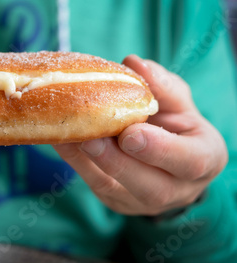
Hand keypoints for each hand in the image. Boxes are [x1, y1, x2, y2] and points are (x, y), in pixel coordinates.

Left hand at [53, 55, 227, 215]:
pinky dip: (73, 159)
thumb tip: (134, 63)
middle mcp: (176, 188)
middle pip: (150, 187)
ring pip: (114, 188)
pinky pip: (91, 182)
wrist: (166, 156)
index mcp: (204, 159)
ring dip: (86, 161)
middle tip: (91, 139)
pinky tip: (59, 138)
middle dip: (117, 162)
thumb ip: (161, 85)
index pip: (190, 161)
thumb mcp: (178, 101)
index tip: (131, 133)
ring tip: (66, 135)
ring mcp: (141, 200)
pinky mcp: (114, 199)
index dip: (159, 149)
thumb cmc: (175, 123)